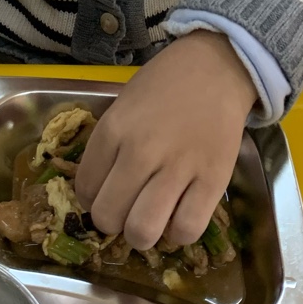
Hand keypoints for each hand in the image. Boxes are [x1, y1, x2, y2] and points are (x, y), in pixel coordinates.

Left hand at [75, 31, 256, 250]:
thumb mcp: (123, 106)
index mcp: (113, 130)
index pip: (85, 189)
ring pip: (143, 231)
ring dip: (142, 235)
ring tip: (151, 221)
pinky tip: (179, 217)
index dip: (92, 200)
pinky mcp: (213, 180)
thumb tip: (99, 193)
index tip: (106, 194)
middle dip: (113, 222)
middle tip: (126, 212)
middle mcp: (140, 152)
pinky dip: (179, 233)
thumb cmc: (165, 86)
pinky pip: (186, 230)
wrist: (217, 68)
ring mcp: (178, 168)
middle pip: (108, 217)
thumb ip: (109, 147)